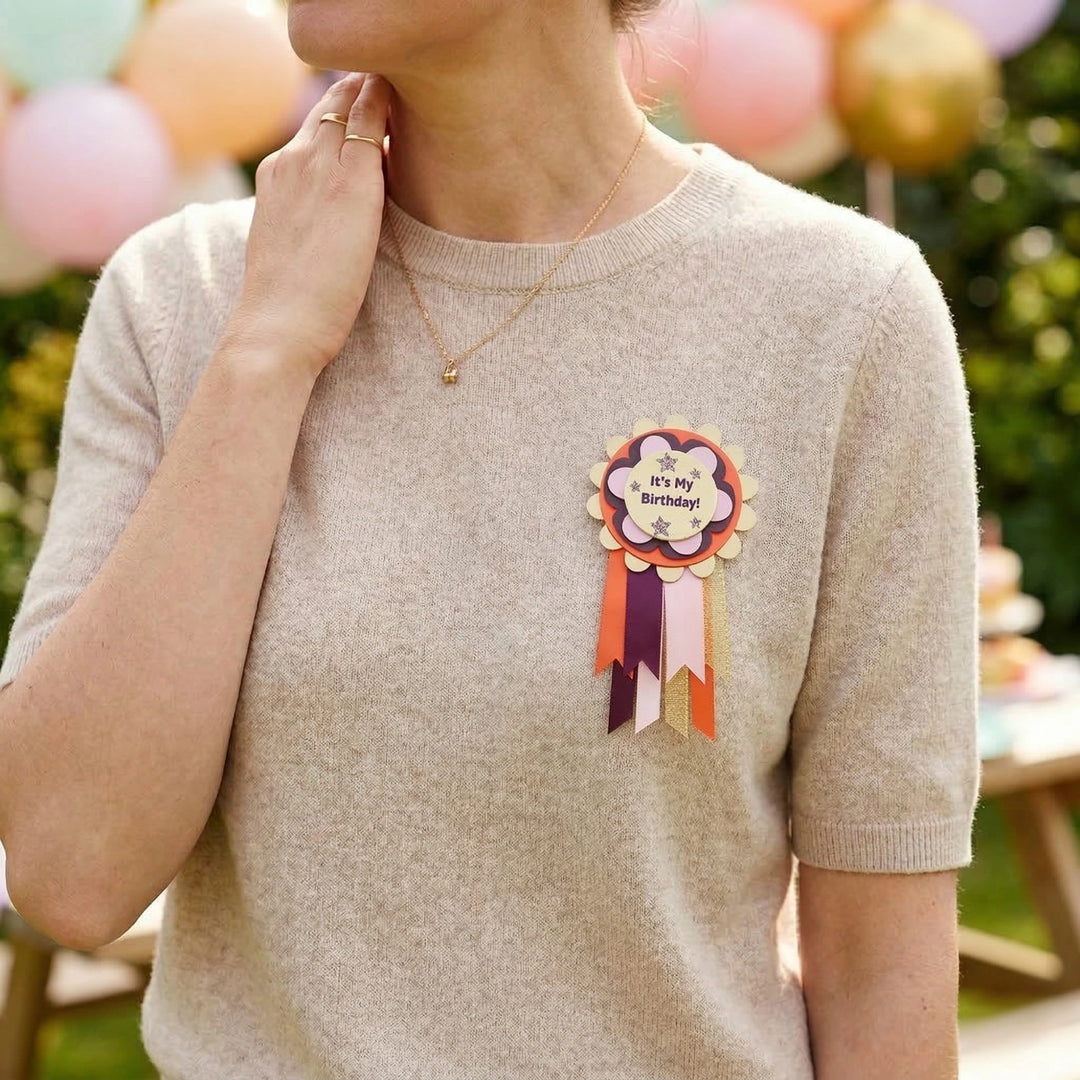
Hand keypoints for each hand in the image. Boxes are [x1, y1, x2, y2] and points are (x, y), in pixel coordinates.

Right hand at [227, 72, 391, 379]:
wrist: (275, 328)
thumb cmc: (289, 306)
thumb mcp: (292, 250)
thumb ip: (312, 224)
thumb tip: (336, 229)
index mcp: (276, 177)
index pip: (315, 128)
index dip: (343, 111)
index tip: (369, 107)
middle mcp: (293, 161)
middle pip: (332, 105)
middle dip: (362, 89)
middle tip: (396, 85)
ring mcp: (318, 167)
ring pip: (351, 106)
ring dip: (378, 90)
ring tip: (410, 86)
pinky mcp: (351, 184)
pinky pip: (372, 124)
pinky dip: (387, 105)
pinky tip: (413, 100)